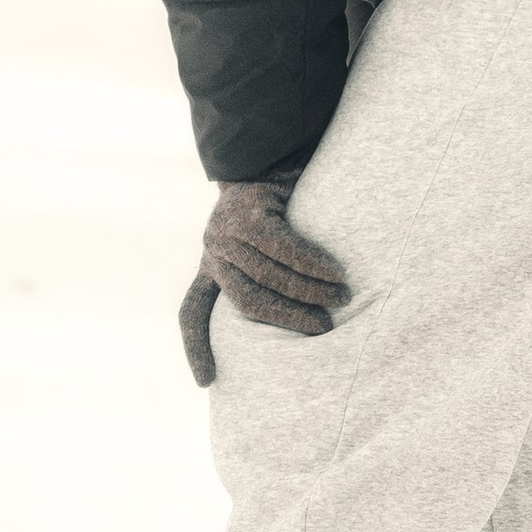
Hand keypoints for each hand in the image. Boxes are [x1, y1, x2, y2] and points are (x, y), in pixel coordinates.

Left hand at [178, 177, 348, 388]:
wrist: (269, 148)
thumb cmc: (276, 203)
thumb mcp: (260, 245)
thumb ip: (266, 275)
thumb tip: (307, 318)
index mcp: (210, 263)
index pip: (192, 311)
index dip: (197, 347)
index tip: (206, 383)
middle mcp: (212, 249)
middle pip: (248, 300)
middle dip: (288, 317)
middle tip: (322, 327)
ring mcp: (225, 229)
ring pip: (270, 274)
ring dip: (309, 289)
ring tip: (339, 297)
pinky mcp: (247, 212)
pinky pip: (283, 248)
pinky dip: (312, 263)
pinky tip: (334, 272)